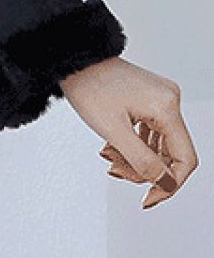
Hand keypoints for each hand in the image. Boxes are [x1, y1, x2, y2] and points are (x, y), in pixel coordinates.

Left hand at [58, 56, 196, 208]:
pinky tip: (112, 145)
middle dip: (144, 169)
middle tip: (116, 170)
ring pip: (157, 144)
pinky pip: (149, 131)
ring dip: (135, 157)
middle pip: (170, 153)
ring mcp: (160, 98)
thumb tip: (164, 184)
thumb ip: (141, 160)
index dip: (169, 184)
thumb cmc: (87, 85)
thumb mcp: (112, 130)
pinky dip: (133, 143)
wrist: (73, 59)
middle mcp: (169, 101)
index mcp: (166, 107)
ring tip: (108, 155)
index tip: (148, 198)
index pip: (185, 159)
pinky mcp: (149, 98)